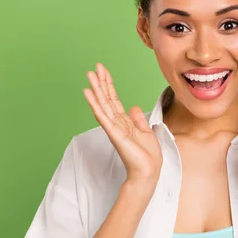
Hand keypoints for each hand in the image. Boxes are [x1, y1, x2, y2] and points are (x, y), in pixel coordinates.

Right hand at [83, 63, 162, 183]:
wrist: (148, 171)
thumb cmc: (147, 156)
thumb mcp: (146, 132)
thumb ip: (137, 120)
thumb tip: (132, 107)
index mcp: (124, 122)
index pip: (114, 99)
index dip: (109, 84)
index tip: (104, 71)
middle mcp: (116, 122)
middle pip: (106, 98)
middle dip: (101, 82)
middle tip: (94, 67)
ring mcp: (113, 127)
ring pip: (102, 104)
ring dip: (96, 89)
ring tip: (89, 75)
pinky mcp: (113, 133)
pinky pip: (102, 115)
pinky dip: (95, 104)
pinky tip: (88, 93)